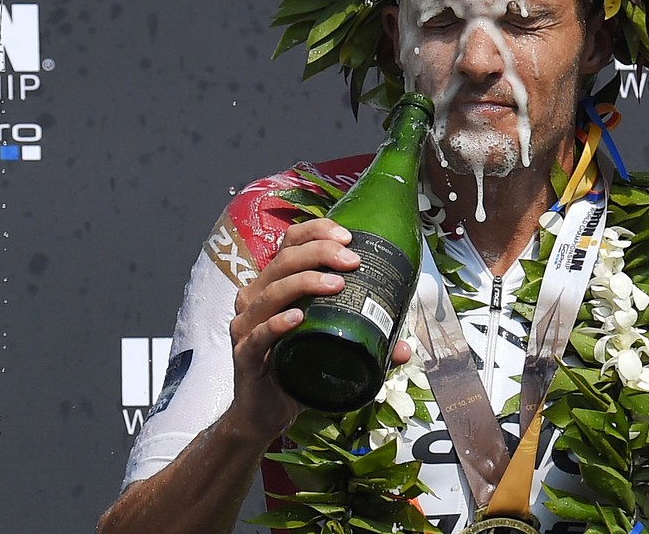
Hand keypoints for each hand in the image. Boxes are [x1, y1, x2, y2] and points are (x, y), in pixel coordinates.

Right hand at [222, 219, 412, 440]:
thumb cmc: (294, 375)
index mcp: (273, 287)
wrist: (264, 416)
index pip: (289, 245)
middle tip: (352, 260)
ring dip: (305, 282)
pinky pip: (258, 335)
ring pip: (271, 292)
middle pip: (283, 261)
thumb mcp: (330, 353)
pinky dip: (277, 324)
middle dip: (319, 253)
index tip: (348, 236)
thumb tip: (403, 347)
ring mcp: (246, 326)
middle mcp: (255, 299)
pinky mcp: (244, 355)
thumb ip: (365, 347)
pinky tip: (297, 318)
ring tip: (337, 283)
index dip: (316, 232)